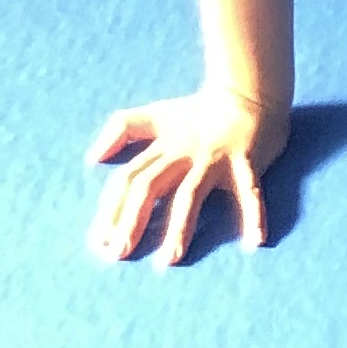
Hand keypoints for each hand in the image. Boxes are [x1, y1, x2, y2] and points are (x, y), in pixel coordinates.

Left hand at [88, 90, 284, 261]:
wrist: (252, 87)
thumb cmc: (202, 109)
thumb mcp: (159, 114)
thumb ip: (123, 128)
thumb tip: (92, 158)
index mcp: (163, 145)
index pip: (129, 178)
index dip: (111, 208)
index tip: (100, 242)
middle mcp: (185, 152)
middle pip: (150, 186)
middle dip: (132, 220)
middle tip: (118, 255)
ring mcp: (215, 157)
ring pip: (191, 193)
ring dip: (180, 227)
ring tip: (169, 260)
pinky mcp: (248, 159)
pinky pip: (250, 190)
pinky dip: (254, 215)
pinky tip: (254, 243)